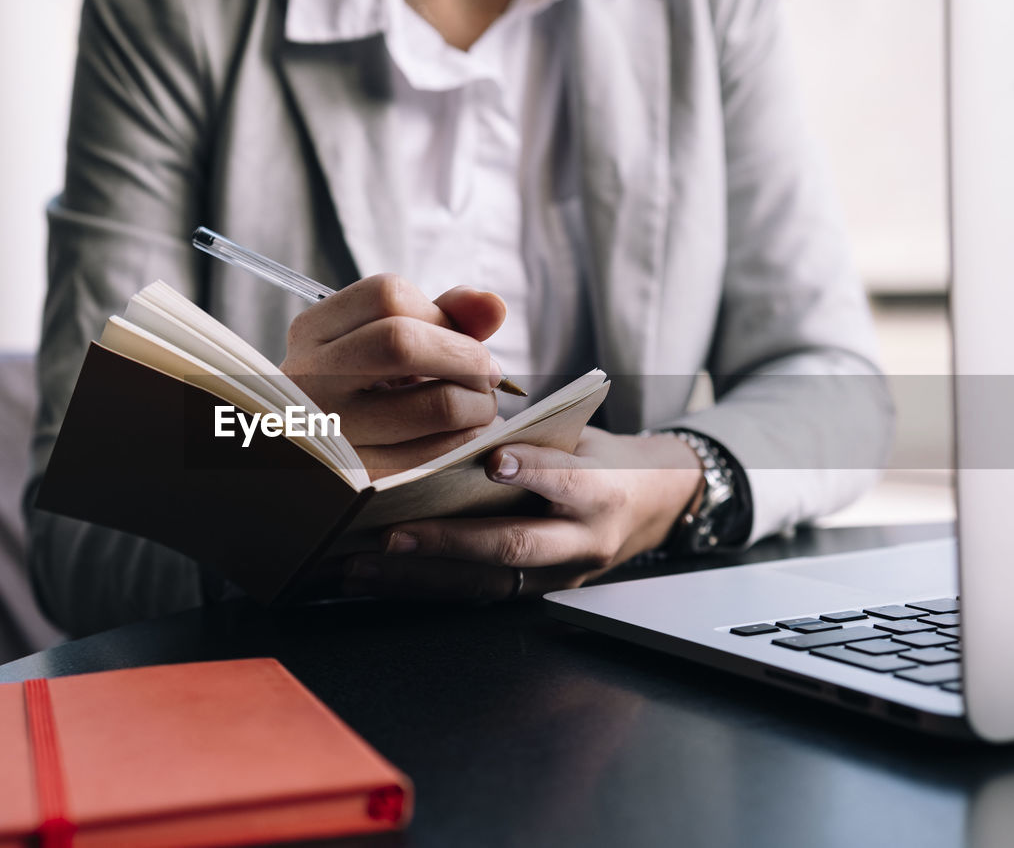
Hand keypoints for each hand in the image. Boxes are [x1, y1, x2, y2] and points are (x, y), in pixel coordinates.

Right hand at [281, 273, 507, 477]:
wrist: (315, 457)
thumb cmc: (363, 389)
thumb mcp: (385, 344)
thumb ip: (442, 316)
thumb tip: (495, 305)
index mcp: (313, 332)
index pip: (387, 295)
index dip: (440, 314)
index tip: (457, 337)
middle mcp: (311, 378)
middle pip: (404, 343)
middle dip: (467, 356)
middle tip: (487, 375)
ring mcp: (330, 432)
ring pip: (435, 406)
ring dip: (479, 405)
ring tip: (480, 407)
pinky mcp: (360, 479)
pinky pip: (440, 456)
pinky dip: (469, 442)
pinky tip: (466, 437)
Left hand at [342, 427, 703, 599]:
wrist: (649, 507)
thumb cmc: (602, 460)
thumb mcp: (581, 436)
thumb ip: (531, 435)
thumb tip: (455, 417)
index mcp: (603, 492)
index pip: (568, 482)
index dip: (533, 471)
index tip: (493, 459)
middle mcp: (582, 543)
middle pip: (515, 547)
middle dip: (449, 542)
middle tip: (395, 532)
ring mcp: (556, 578)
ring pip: (483, 584)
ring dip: (417, 576)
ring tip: (363, 564)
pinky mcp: (530, 595)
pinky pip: (471, 594)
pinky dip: (419, 586)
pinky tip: (375, 578)